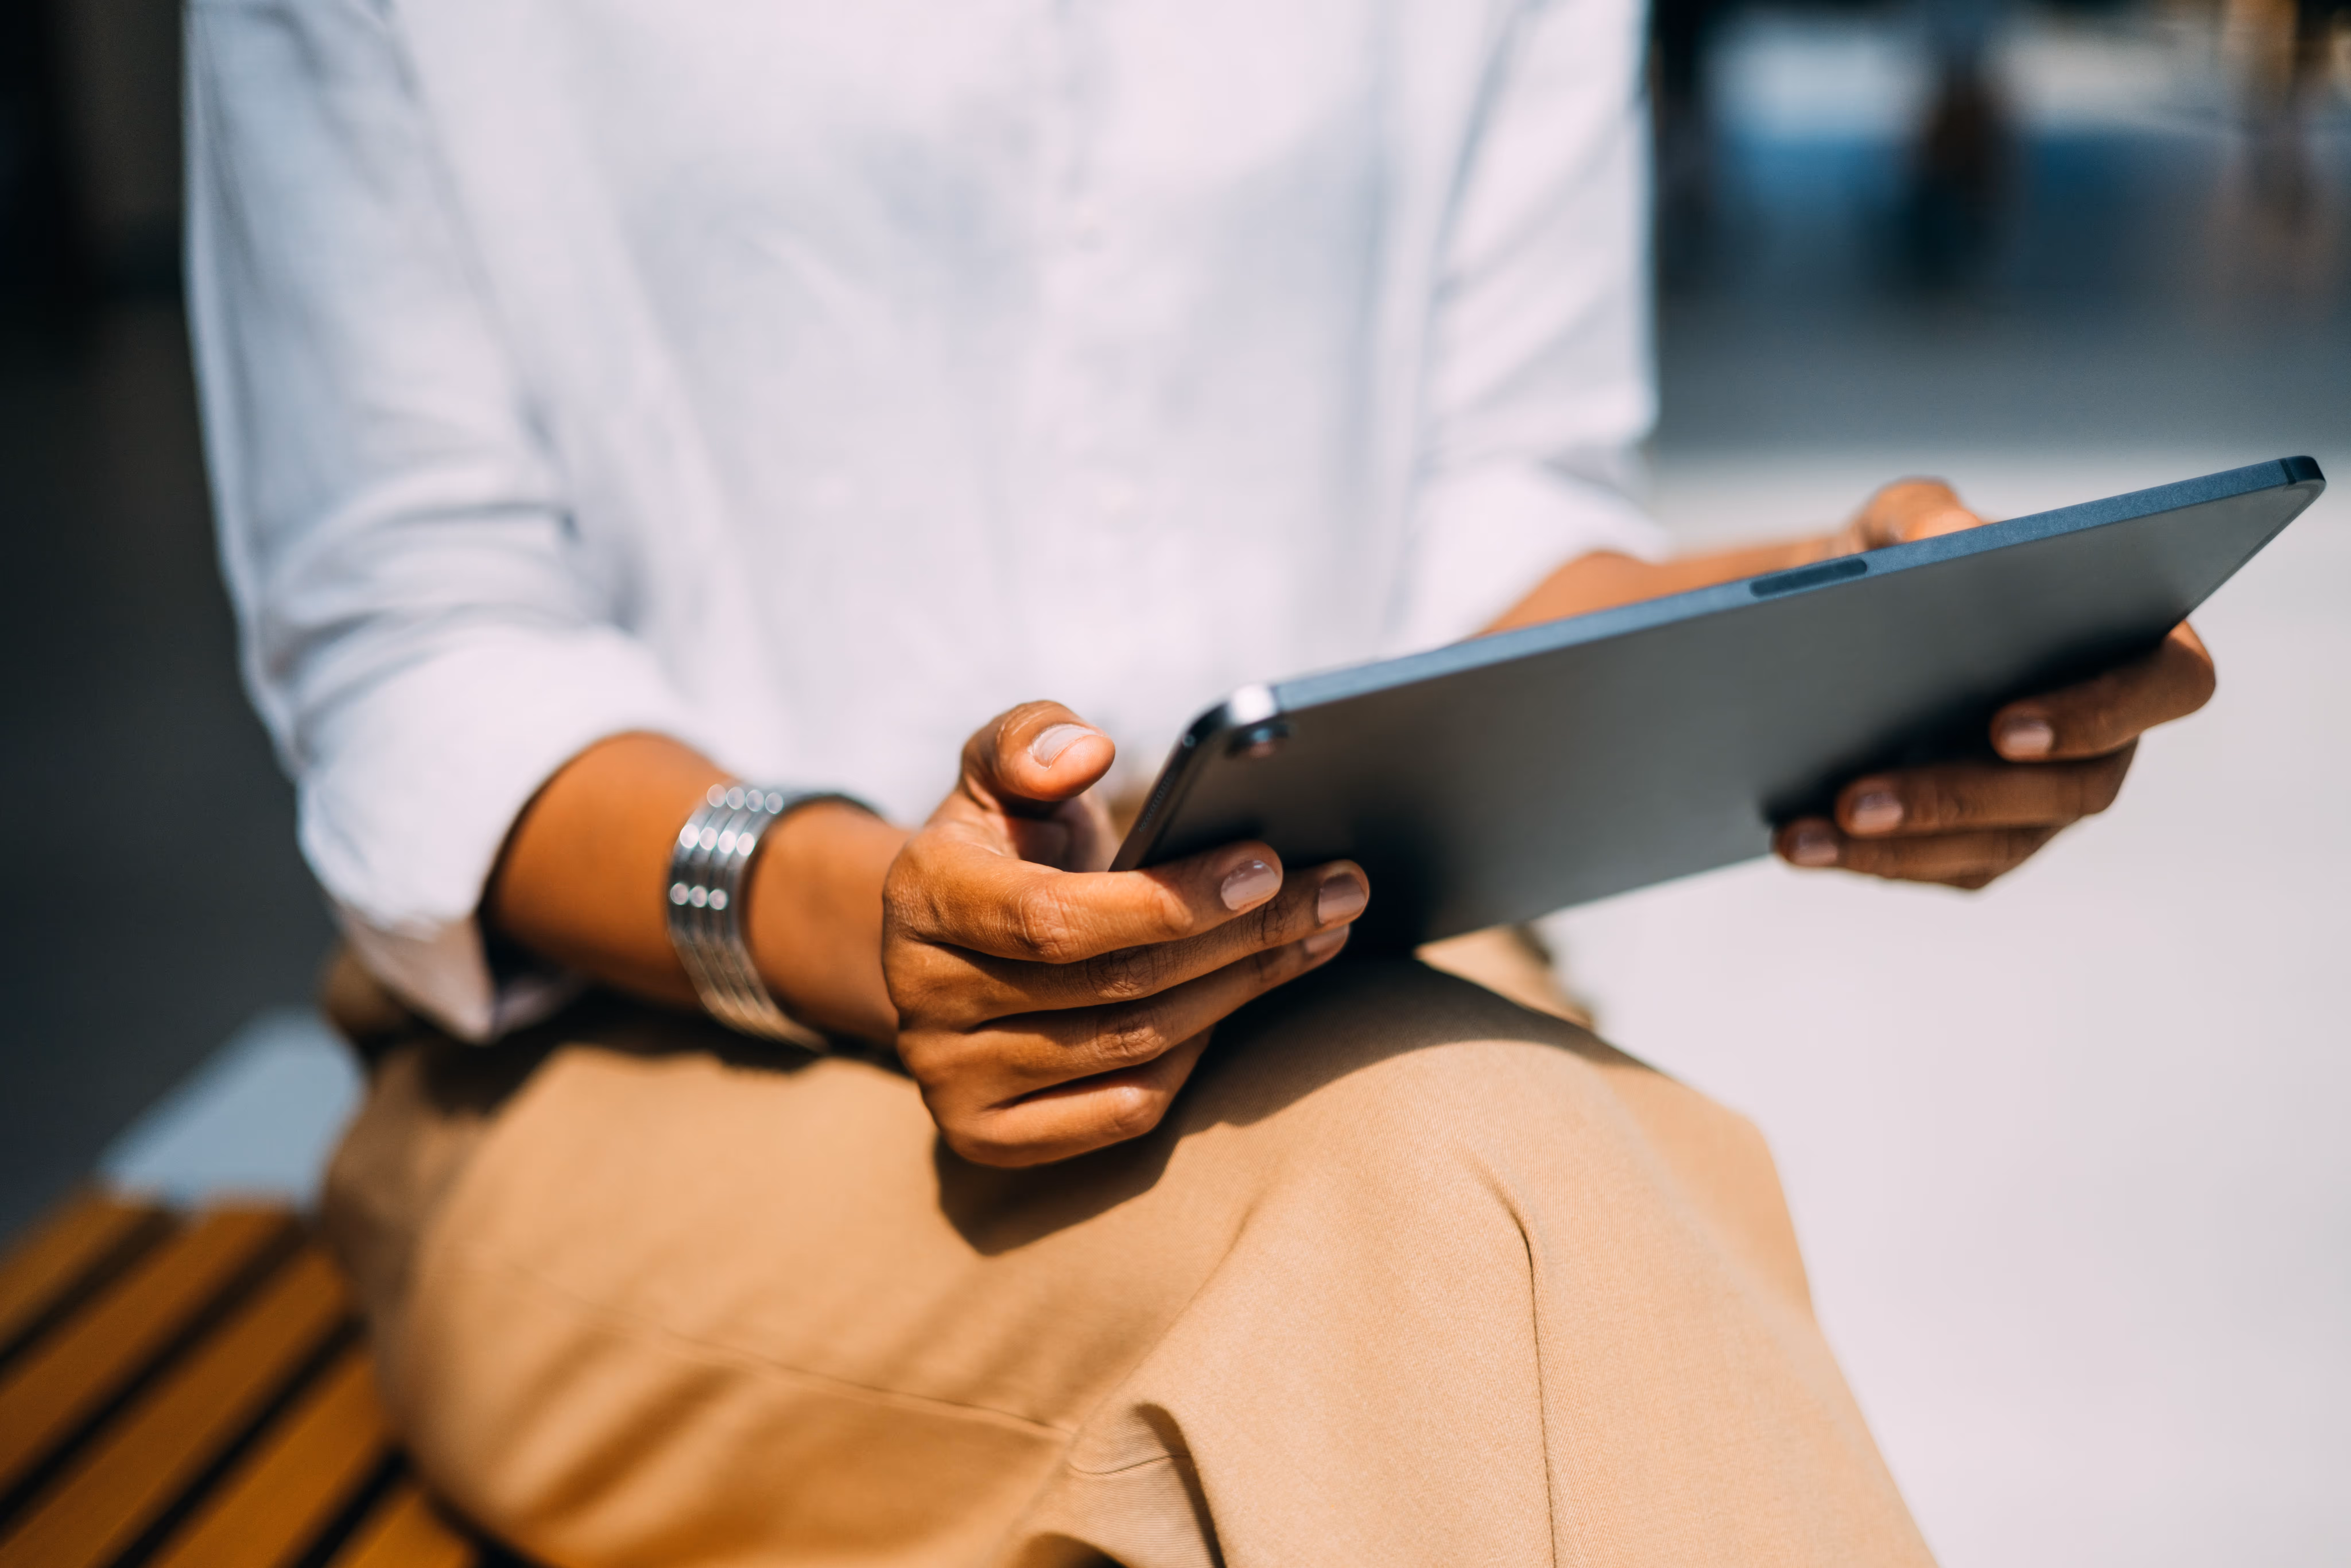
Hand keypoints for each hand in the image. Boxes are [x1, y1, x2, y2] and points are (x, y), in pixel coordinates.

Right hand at [883, 701, 1368, 1166]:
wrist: (957, 943)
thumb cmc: (1001, 843)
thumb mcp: (999, 771)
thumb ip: (1028, 741)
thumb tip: (1085, 751)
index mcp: (921, 897)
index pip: (1055, 917)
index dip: (1168, 898)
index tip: (1267, 862)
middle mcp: (923, 998)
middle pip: (1116, 983)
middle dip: (1243, 935)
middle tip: (1340, 891)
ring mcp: (950, 1080)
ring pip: (1133, 1045)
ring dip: (1243, 988)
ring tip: (1321, 932)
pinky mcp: (989, 1137)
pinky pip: (1125, 1109)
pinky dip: (1195, 1058)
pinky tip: (1242, 999)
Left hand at [1773, 480, 2217, 889]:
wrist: (1845, 621)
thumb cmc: (1905, 559)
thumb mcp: (1906, 519)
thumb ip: (1929, 516)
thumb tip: (1941, 542)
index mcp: (2133, 645)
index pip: (2168, 685)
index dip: (2101, 712)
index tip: (2006, 727)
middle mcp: (2109, 738)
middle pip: (2069, 789)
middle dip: (1956, 797)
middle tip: (1857, 798)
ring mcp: (2050, 803)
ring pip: (1994, 843)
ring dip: (1895, 846)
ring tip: (1802, 834)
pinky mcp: (1987, 844)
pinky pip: (1939, 867)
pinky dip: (1865, 860)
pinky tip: (1798, 844)